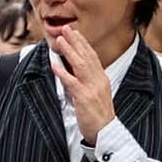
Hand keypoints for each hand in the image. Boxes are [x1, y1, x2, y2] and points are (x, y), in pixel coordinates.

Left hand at [45, 24, 116, 140]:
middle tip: (66, 29)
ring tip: (60, 41)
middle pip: (86, 56)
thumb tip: (76, 71)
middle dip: (76, 41)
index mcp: (101, 79)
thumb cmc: (99, 115)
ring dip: (69, 51)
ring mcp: (92, 88)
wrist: (106, 132)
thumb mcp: (96, 94)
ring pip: (80, 65)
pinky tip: (54, 64)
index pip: (92, 57)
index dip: (83, 44)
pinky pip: (72, 82)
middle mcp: (98, 80)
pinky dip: (62, 72)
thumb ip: (88, 82)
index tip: (75, 33)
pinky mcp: (84, 98)